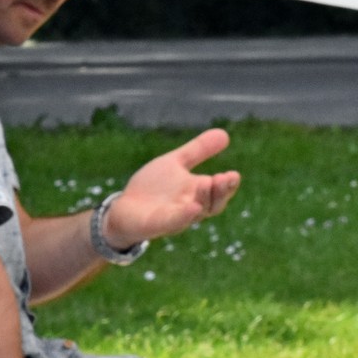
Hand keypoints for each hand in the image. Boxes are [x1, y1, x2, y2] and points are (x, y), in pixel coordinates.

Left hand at [103, 128, 241, 247]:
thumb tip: (224, 133)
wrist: (123, 208)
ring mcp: (174, 218)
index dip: (228, 185)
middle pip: (213, 205)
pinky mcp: (156, 225)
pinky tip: (192, 207)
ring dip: (203, 199)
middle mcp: (189, 208)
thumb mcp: (175, 163)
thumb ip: (197, 150)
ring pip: (195, 214)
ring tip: (207, 183)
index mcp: (197, 193)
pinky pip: (173, 222)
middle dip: (221, 192)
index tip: (234, 174)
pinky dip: (183, 216)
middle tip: (226, 178)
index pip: (219, 192)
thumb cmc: (152, 188)